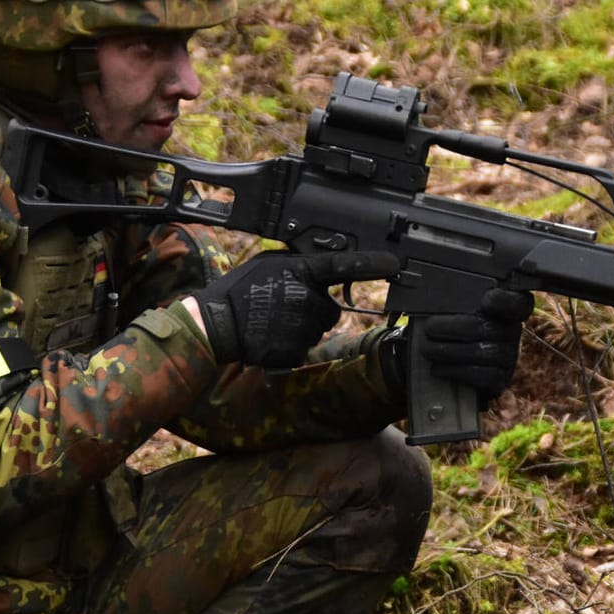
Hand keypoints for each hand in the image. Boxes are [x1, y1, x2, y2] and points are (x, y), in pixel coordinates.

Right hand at [195, 251, 400, 367]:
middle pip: (331, 308)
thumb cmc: (239, 291)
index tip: (396, 265)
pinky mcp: (297, 350)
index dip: (372, 264)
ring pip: (318, 328)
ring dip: (302, 326)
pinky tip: (272, 336)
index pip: (343, 265)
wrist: (217, 325)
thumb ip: (297, 263)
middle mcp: (306, 297)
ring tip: (273, 321)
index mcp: (299, 271)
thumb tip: (318, 263)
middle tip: (283, 306)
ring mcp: (302, 326)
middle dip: (313, 308)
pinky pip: (305, 347)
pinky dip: (292, 344)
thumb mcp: (267, 263)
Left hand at [408, 289, 533, 408]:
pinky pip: (479, 375)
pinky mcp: (499, 380)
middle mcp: (512, 332)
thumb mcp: (458, 310)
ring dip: (447, 351)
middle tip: (429, 329)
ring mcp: (509, 357)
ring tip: (427, 349)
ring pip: (480, 352)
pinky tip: (437, 368)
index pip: (517, 302)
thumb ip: (455, 303)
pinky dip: (454, 371)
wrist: (457, 364)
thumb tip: (432, 299)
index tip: (486, 299)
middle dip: (451, 328)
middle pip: (485, 327)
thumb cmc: (456, 330)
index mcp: (505, 309)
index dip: (504, 300)